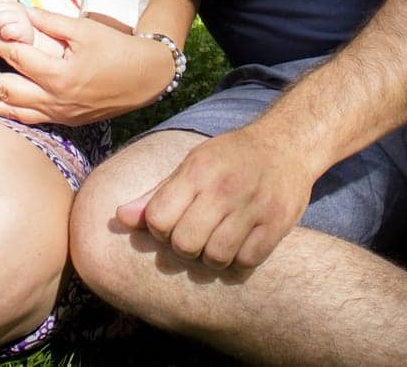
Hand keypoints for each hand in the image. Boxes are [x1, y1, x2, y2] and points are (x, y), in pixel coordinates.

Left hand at [0, 4, 167, 125]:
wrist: (146, 78)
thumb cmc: (117, 49)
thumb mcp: (83, 30)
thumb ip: (48, 22)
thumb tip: (16, 11)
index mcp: (60, 75)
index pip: (16, 56)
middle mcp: (55, 100)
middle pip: (4, 91)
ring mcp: (58, 114)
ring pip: (12, 111)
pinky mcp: (62, 121)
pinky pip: (26, 119)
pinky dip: (4, 113)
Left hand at [115, 124, 318, 268]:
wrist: (286, 145)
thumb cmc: (230, 158)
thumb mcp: (191, 165)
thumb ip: (156, 194)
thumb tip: (120, 217)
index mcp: (198, 170)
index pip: (159, 219)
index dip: (159, 229)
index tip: (172, 222)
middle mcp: (225, 187)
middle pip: (185, 244)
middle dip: (185, 247)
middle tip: (196, 236)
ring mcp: (253, 206)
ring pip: (215, 257)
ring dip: (212, 257)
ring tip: (217, 241)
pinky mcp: (277, 223)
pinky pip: (246, 262)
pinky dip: (240, 260)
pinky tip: (240, 244)